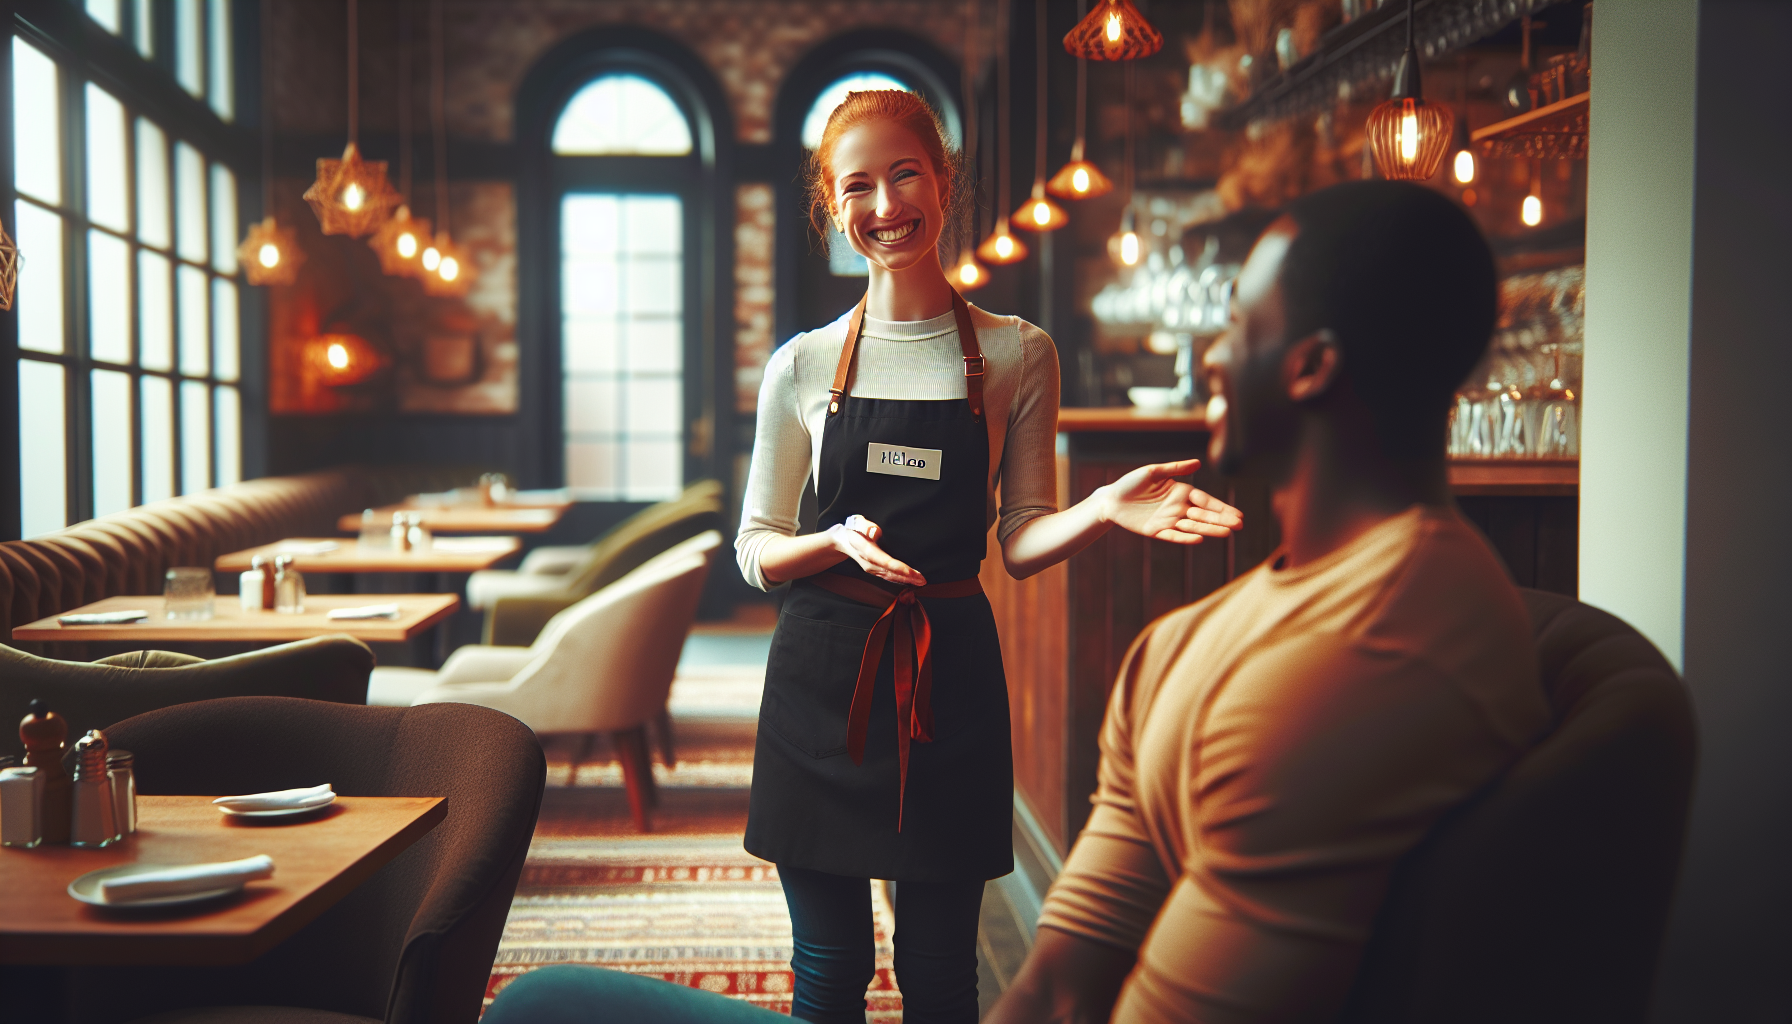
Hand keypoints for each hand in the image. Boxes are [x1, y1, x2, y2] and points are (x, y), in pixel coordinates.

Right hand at [829, 515, 926, 586]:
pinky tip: (910, 581)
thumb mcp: (857, 523)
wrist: (842, 540)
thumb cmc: (853, 529)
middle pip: (890, 572)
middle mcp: (869, 563)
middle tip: (922, 580)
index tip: (911, 572)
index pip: (884, 561)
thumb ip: (865, 526)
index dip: (898, 567)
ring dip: (906, 580)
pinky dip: (900, 580)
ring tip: (920, 582)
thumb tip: (875, 532)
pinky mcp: (874, 570)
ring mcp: (871, 568)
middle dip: (907, 577)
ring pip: (890, 577)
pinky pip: (888, 577)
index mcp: (865, 550)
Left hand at [1100, 458, 1242, 544]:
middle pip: (1204, 516)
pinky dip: (1185, 538)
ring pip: (1193, 527)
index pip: (1206, 501)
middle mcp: (1178, 508)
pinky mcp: (1156, 531)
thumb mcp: (1153, 472)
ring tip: (1227, 533)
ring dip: (1209, 530)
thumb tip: (1198, 463)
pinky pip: (1173, 536)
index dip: (1222, 508)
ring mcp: (1168, 521)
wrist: (1111, 500)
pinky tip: (1199, 539)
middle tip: (1240, 526)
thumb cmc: (1131, 483)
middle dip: (1222, 520)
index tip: (1238, 515)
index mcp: (1181, 492)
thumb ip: (1175, 468)